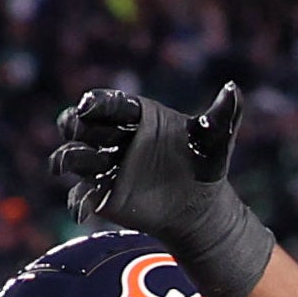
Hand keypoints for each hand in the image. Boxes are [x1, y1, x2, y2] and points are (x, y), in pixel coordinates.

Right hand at [49, 85, 272, 296]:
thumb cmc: (207, 166)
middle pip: (83, 125)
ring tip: (64, 166)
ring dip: (67, 158)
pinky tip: (82, 210)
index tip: (87, 105)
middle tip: (73, 128)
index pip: (111, 104)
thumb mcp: (216, 139)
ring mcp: (106, 165)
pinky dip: (79, 201)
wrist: (200, 208)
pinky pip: (82, 195)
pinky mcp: (103, 193)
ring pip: (76, 156)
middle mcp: (117, 137)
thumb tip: (233, 86)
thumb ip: (222, 113)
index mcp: (139, 116)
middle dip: (73, 124)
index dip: (97, 103)